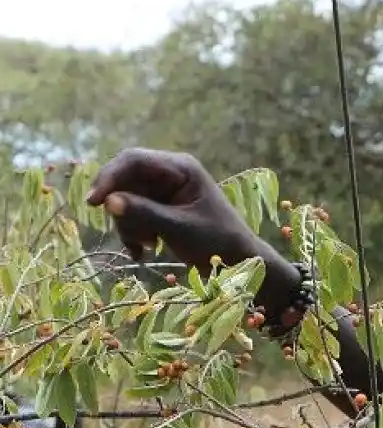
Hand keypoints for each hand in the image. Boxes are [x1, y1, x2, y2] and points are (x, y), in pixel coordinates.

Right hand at [86, 148, 257, 267]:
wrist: (238, 261)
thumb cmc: (217, 241)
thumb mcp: (180, 228)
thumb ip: (145, 213)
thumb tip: (108, 201)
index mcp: (181, 168)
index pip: (133, 160)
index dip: (109, 178)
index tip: (94, 203)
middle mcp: (170, 173)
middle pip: (124, 181)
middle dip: (122, 210)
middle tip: (130, 237)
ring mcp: (164, 191)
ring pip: (125, 200)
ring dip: (129, 226)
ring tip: (147, 247)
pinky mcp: (160, 208)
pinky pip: (132, 214)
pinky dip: (133, 233)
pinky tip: (143, 252)